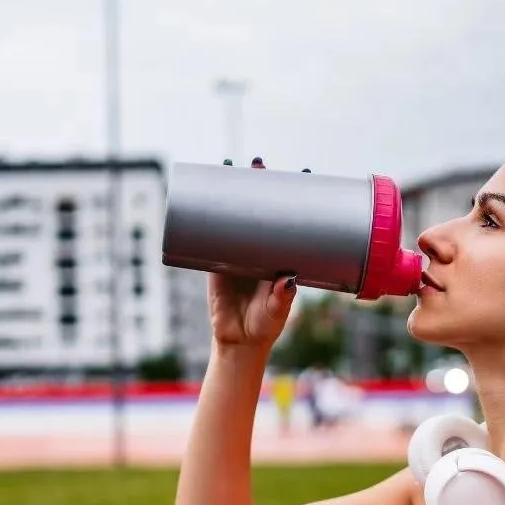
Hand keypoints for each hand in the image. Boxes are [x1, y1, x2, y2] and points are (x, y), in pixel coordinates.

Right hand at [206, 156, 301, 348]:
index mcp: (282, 252)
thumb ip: (283, 299)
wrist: (238, 341)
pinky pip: (209, 231)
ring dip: (230, 188)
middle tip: (259, 163)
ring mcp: (236, 250)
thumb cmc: (266, 325)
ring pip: (234, 213)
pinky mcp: (214, 259)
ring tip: (228, 165)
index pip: (292, 217)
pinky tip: (199, 191)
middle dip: (260, 182)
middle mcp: (260, 246)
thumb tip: (287, 279)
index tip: (305, 172)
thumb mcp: (278, 312)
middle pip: (261, 206)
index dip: (297, 194)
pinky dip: (203, 211)